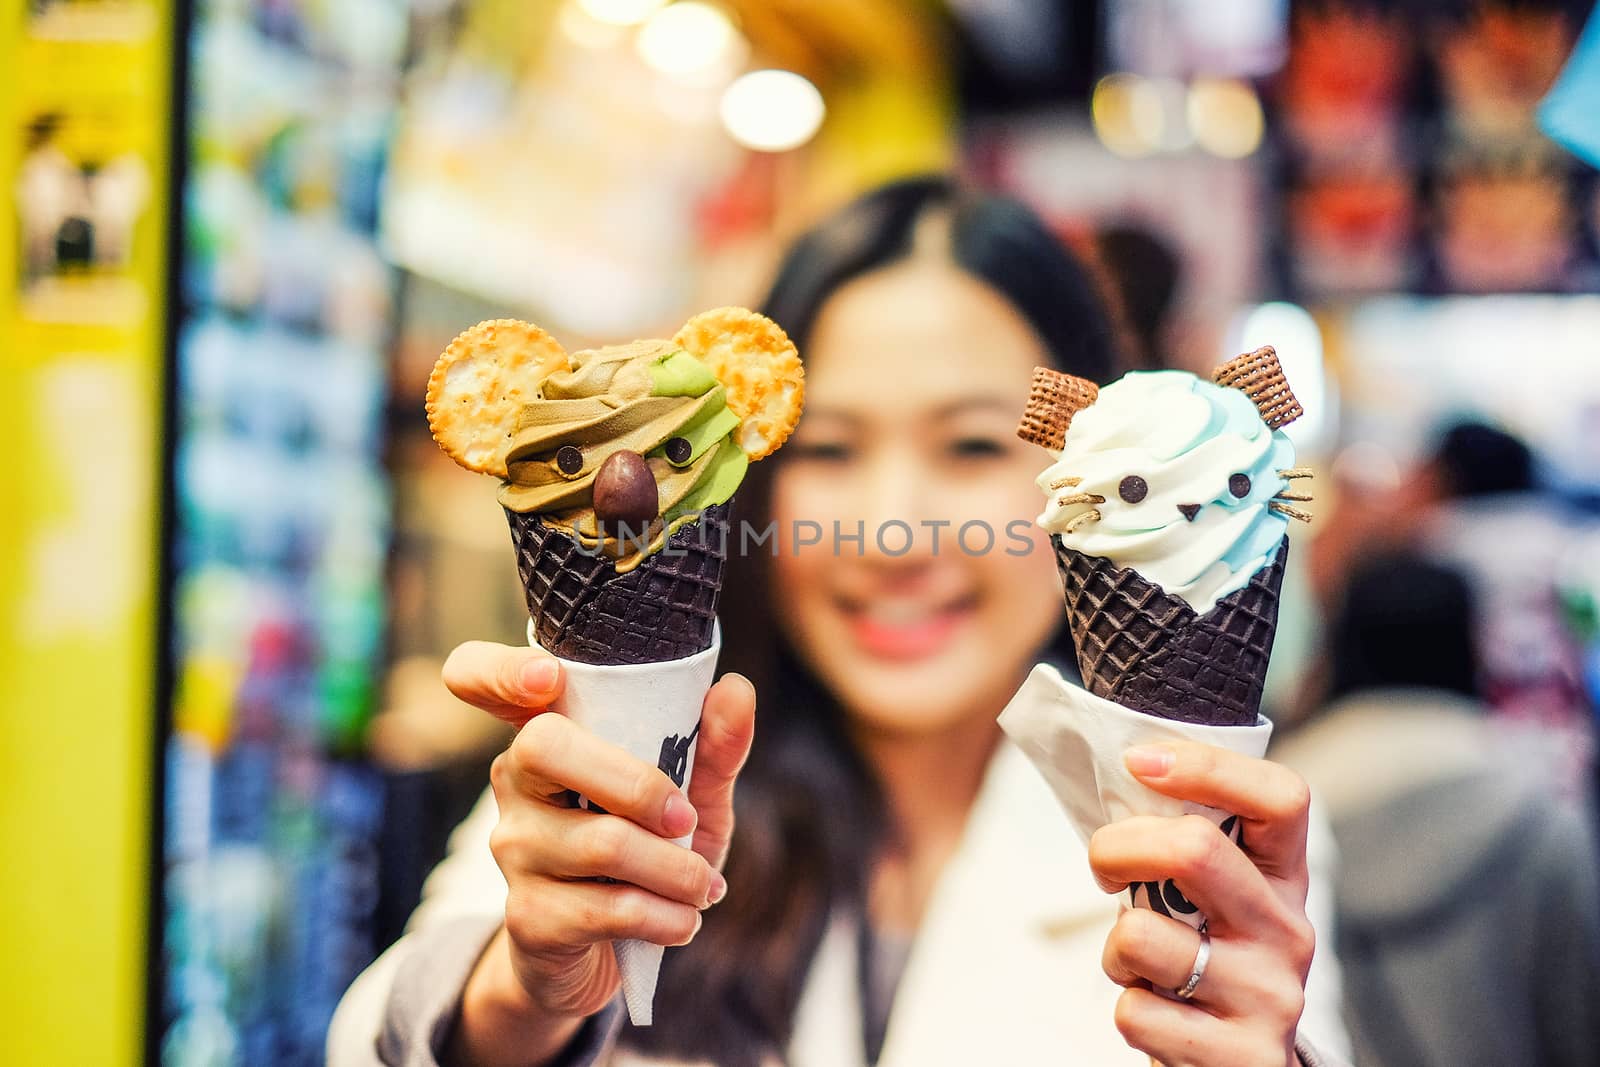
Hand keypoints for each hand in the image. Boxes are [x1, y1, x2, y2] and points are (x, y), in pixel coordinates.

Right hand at [437, 640, 755, 1066]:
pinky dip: (666, 916)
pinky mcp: (529, 917)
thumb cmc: (647, 853)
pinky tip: (684, 920)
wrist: (607, 957)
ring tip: (705, 885)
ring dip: (675, 869)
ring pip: (600, 842)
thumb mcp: (690, 797)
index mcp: (547, 733)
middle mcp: (515, 782)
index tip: (547, 679)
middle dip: (636, 783)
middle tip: (685, 820)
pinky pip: (608, 908)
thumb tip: (736, 689)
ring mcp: (514, 849)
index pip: (479, 677)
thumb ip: (712, 745)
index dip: (501, 671)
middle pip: (545, 747)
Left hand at [1088, 741, 1314, 1066]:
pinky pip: (1136, 1012)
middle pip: (1197, 850)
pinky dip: (1128, 1010)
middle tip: (1103, 866)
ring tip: (1140, 965)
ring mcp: (1269, 997)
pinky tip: (1159, 1014)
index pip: (1282, 798)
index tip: (1139, 761)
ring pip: (1144, 937)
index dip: (1207, 766)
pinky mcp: (1240, 1057)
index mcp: (1284, 880)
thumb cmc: (1209, 964)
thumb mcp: (1215, 902)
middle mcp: (1289, 932)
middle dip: (1119, 846)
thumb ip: (1187, 852)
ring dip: (1116, 949)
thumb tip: (1123, 778)